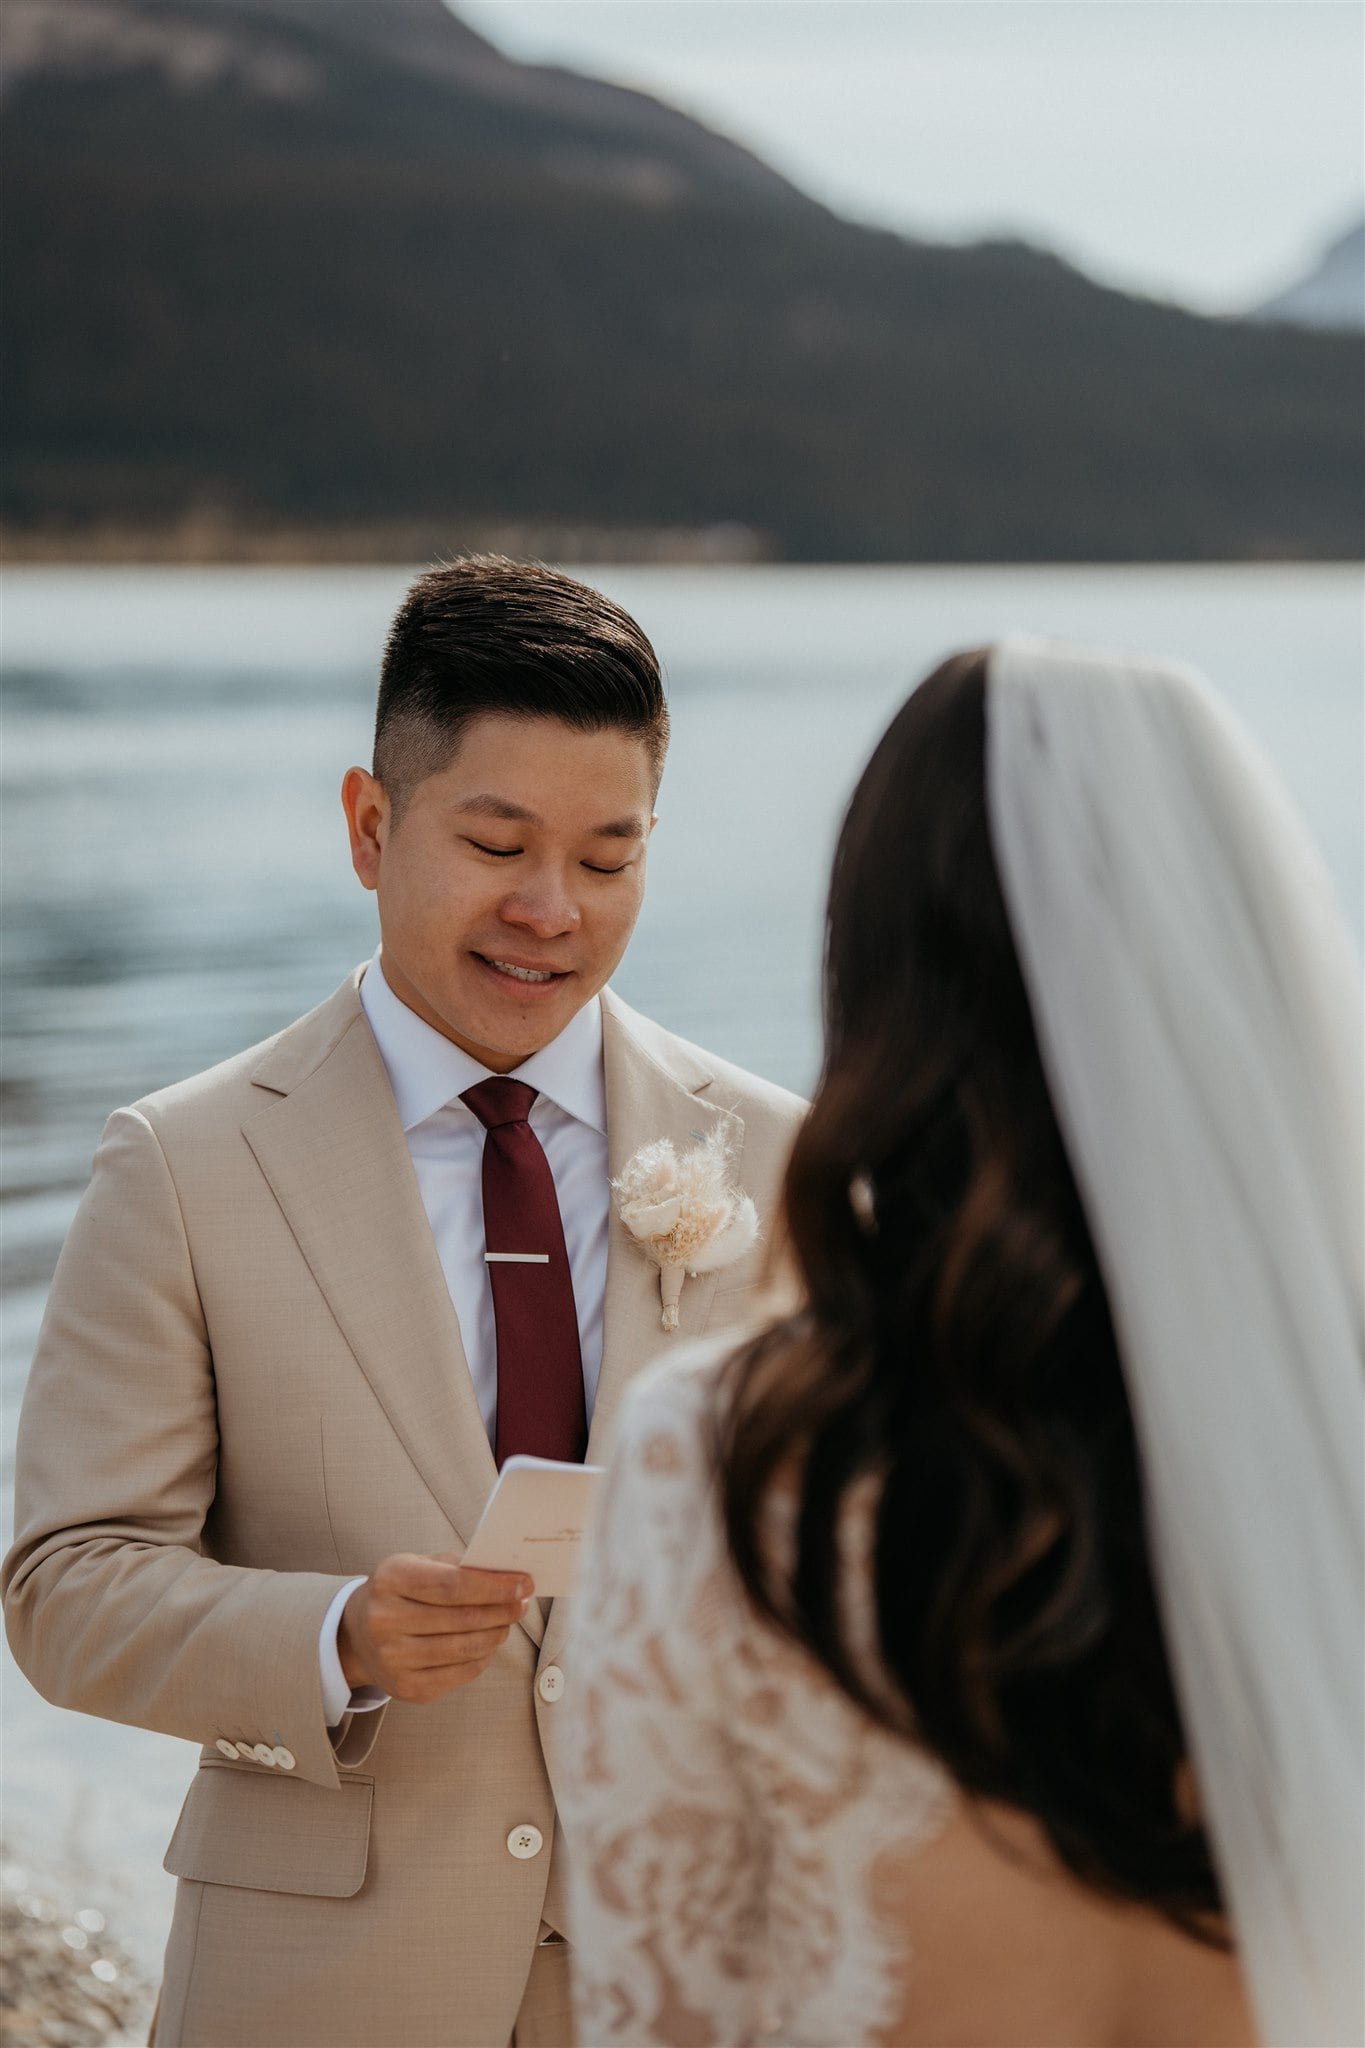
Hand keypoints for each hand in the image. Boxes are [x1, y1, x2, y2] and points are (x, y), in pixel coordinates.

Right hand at [337, 1553, 532, 1704]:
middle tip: (523, 1602)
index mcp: (390, 1580)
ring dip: (497, 1633)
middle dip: (502, 1609)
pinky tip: (489, 1642)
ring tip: (508, 1621)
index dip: (494, 1586)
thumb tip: (508, 1576)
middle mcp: (386, 1620)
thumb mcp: (419, 1565)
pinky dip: (483, 1657)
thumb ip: (459, 1566)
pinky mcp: (406, 1688)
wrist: (358, 1635)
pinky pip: (460, 1673)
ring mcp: (393, 1659)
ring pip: (465, 1648)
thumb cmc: (401, 1592)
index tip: (524, 1583)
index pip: (452, 1585)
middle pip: (462, 1618)